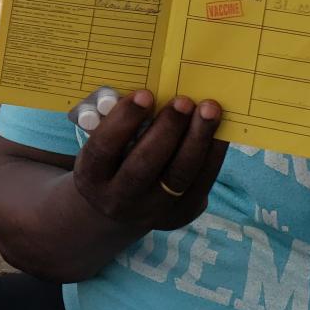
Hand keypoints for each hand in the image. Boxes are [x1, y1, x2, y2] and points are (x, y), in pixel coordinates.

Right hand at [72, 90, 226, 230]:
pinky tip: (218, 131)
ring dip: (197, 139)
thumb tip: (146, 94)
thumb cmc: (108, 159)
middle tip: (183, 100)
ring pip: (179, 176)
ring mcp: (151, 211)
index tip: (145, 94)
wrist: (114, 208)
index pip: (104, 148)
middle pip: (144, 165)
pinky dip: (213, 154)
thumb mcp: (97, 141)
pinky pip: (201, 183)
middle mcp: (118, 199)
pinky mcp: (180, 215)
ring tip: (209, 109)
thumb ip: (110, 117)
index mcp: (91, 176)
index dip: (124, 120)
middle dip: (167, 130)